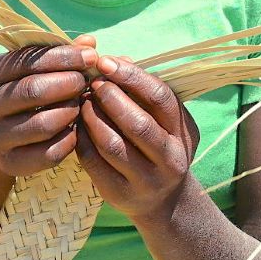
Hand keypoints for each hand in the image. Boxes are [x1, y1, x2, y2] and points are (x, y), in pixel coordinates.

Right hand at [0, 41, 95, 179]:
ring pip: (44, 124)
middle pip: (34, 90)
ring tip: (80, 104)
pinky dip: (70, 139)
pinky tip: (74, 128)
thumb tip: (89, 42)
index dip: (63, 56)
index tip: (91, 55)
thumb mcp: (22, 70)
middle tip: (85, 82)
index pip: (28, 61)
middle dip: (69, 83)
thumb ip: (54, 55)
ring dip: (71, 112)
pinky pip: (50, 153)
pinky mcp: (11, 164)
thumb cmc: (13, 96)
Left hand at [75, 55, 198, 226]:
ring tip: (82, 102)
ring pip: (112, 145)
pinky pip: (94, 163)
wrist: (164, 201)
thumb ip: (144, 91)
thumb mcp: (165, 120)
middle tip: (91, 84)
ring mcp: (146, 181)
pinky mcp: (120, 195)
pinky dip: (81, 140)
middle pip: (137, 124)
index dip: (131, 76)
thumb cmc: (160, 146)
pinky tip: (77, 126)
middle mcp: (170, 159)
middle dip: (109, 97)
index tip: (105, 62)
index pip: (160, 98)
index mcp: (183, 133)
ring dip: (91, 118)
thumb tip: (119, 59)